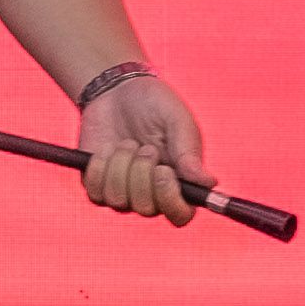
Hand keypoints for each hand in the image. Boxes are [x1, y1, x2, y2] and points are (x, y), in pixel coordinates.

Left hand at [80, 69, 208, 222]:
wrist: (116, 89)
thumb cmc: (153, 104)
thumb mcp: (176, 119)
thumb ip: (189, 151)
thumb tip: (208, 183)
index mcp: (179, 182)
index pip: (181, 215)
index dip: (172, 202)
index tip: (163, 172)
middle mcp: (152, 194)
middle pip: (147, 209)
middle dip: (142, 174)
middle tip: (145, 147)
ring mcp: (123, 193)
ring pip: (118, 200)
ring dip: (120, 167)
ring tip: (127, 143)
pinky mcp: (98, 186)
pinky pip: (96, 193)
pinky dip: (100, 166)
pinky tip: (107, 148)